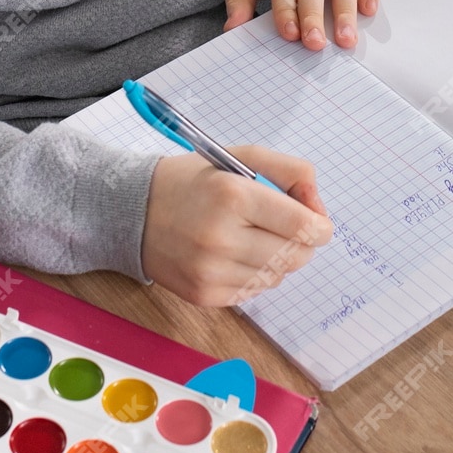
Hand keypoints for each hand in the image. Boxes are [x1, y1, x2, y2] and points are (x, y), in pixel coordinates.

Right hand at [141, 145, 332, 306]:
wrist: (132, 212)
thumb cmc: (193, 182)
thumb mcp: (240, 157)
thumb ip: (290, 172)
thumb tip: (318, 209)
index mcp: (233, 196)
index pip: (302, 225)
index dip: (320, 225)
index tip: (318, 223)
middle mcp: (221, 237)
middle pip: (295, 255)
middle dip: (300, 241)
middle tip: (284, 227)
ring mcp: (210, 271)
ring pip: (277, 276)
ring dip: (276, 259)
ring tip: (251, 237)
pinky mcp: (204, 295)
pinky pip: (254, 291)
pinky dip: (254, 274)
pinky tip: (233, 255)